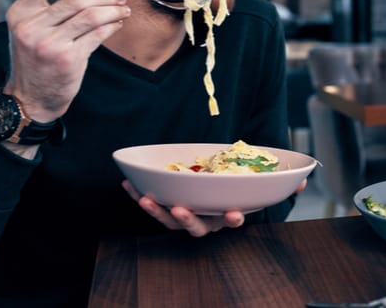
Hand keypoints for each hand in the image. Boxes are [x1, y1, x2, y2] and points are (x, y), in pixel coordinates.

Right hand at [4, 0, 130, 120]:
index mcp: (20, 14)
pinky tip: (117, 24)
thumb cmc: (36, 57)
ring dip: (113, 11)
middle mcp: (31, 27)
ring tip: (123, 10)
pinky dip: (111, 26)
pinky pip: (98, 35)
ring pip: (91, 16)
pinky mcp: (68, 59)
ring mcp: (49, 44)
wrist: (30, 97)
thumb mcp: (36, 25)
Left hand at [122, 180, 244, 236]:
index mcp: (223, 216)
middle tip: (179, 210)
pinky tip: (127, 184)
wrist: (208, 187)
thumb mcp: (232, 181)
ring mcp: (184, 219)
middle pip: (195, 226)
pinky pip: (153, 207)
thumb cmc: (223, 184)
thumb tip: (257, 158)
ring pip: (170, 221)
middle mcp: (204, 222)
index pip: (231, 220)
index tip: (234, 214)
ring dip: (156, 211)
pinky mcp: (166, 212)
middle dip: (186, 219)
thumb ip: (239, 175)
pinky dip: (138, 195)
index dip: (232, 219)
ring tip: (145, 200)